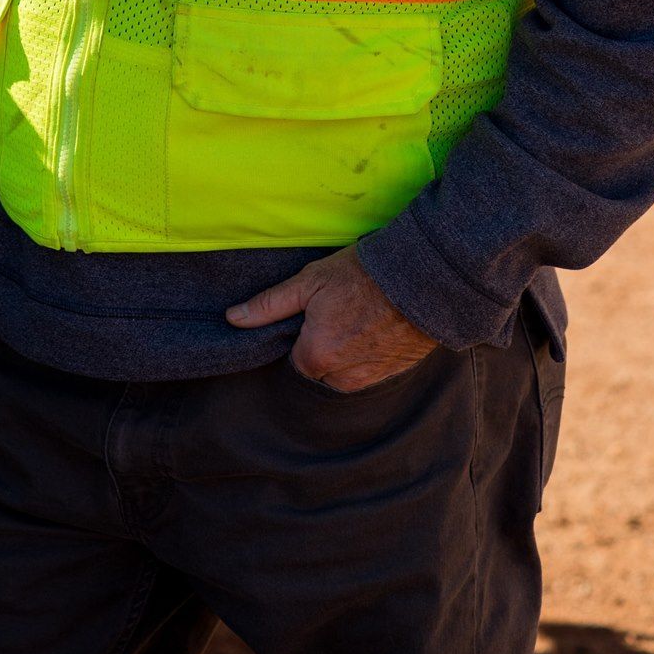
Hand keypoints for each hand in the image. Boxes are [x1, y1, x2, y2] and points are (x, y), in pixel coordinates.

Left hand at [226, 245, 436, 391]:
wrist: (420, 276)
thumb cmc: (361, 275)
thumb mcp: (309, 282)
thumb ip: (269, 305)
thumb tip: (233, 318)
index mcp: (317, 356)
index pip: (297, 361)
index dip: (303, 337)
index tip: (313, 315)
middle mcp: (343, 377)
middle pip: (322, 370)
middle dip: (325, 347)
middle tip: (338, 312)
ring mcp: (373, 378)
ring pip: (347, 374)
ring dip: (348, 353)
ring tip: (358, 317)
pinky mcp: (396, 372)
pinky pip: (372, 371)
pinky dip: (371, 354)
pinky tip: (376, 326)